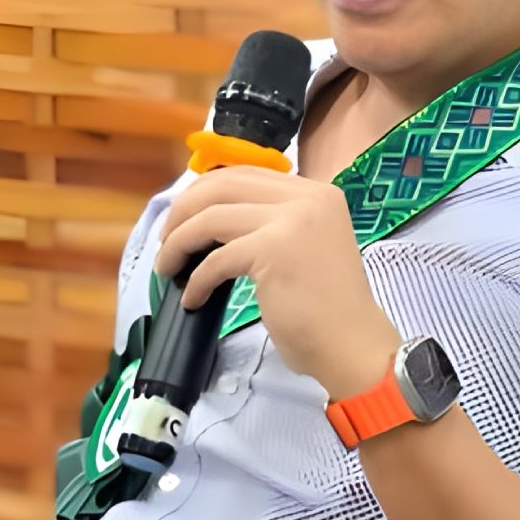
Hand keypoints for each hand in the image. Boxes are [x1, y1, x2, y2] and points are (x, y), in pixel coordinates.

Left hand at [155, 165, 402, 399]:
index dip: (204, 193)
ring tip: (168, 268)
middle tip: (167, 240)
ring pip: (211, 217)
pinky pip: (216, 258)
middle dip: (184, 211)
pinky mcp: (274, 250)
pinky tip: (193, 298)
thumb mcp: (303, 247)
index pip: (245, 174)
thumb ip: (272, 223)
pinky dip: (196, 279)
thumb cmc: (328, 308)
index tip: (183, 218)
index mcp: (315, 192)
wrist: (353, 345)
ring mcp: (292, 220)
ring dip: (179, 243)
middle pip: (222, 185)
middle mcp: (306, 197)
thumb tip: (212, 218)